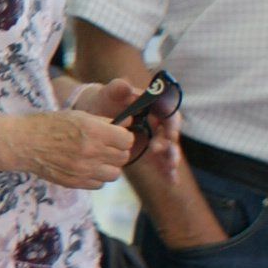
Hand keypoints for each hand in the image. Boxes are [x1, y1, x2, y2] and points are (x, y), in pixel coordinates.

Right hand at [4, 109, 138, 191]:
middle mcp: (91, 151)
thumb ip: (104, 121)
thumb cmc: (49, 125)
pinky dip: (96, 177)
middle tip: (106, 146)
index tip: (117, 136)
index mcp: (93, 131)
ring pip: (115, 174)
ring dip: (109, 166)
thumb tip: (127, 124)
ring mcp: (84, 170)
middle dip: (117, 151)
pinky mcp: (76, 182)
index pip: (127, 140)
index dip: (123, 137)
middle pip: (123, 157)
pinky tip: (86, 167)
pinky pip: (99, 184)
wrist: (23, 142)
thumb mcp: (78, 115)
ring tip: (97, 159)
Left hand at [69, 79, 190, 181]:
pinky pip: (161, 161)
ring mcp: (155, 137)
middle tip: (156, 150)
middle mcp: (158, 122)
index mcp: (153, 105)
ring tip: (169, 169)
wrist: (95, 114)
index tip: (168, 133)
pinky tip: (171, 182)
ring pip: (169, 149)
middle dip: (168, 143)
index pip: (170, 113)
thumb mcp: (108, 92)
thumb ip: (117, 88)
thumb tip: (126, 85)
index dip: (172, 123)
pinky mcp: (149, 151)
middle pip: (171, 133)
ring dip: (171, 159)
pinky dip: (167, 171)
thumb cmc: (104, 99)